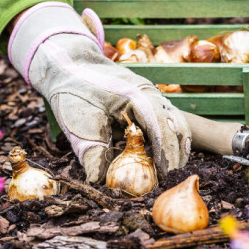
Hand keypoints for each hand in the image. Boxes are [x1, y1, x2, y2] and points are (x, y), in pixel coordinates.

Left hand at [7, 2, 190, 182]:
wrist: (70, 66)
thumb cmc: (75, 92)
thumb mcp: (79, 123)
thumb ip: (91, 153)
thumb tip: (99, 182)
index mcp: (138, 95)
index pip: (163, 127)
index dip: (165, 154)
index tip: (162, 177)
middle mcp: (151, 94)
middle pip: (177, 127)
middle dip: (175, 155)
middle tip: (166, 180)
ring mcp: (152, 98)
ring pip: (176, 125)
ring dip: (173, 149)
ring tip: (164, 174)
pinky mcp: (148, 104)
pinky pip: (166, 124)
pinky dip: (165, 142)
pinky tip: (156, 160)